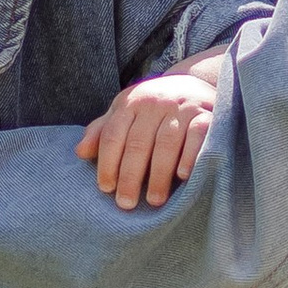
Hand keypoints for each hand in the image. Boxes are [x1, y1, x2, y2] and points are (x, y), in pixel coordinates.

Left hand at [76, 65, 220, 211]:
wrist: (195, 84)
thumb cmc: (154, 108)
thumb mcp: (126, 113)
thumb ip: (103, 131)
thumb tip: (80, 152)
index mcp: (131, 103)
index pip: (113, 135)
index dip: (107, 163)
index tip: (106, 188)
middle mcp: (155, 103)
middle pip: (138, 142)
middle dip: (130, 176)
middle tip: (126, 203)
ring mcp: (182, 107)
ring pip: (167, 142)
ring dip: (159, 174)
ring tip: (154, 200)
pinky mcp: (207, 114)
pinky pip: (197, 135)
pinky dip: (189, 156)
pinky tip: (182, 177)